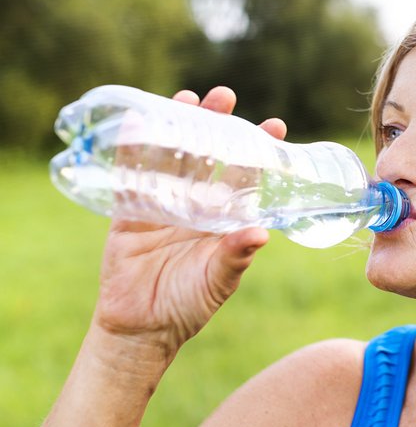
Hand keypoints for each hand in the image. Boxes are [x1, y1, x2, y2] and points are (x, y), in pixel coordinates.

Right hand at [92, 86, 286, 364]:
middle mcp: (197, 205)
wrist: (142, 328)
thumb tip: (261, 233)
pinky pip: (131, 174)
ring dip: (178, 127)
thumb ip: (236, 255)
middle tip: (225, 97)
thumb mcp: (218, 280)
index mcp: (224, 218)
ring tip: (187, 98)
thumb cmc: (189, 305)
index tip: (275, 126)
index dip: (258, 151)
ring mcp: (163, 204)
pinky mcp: (130, 210)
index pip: (246, 176)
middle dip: (217, 125)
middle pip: (209, 156)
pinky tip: (136, 121)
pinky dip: (133, 148)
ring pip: (172, 157)